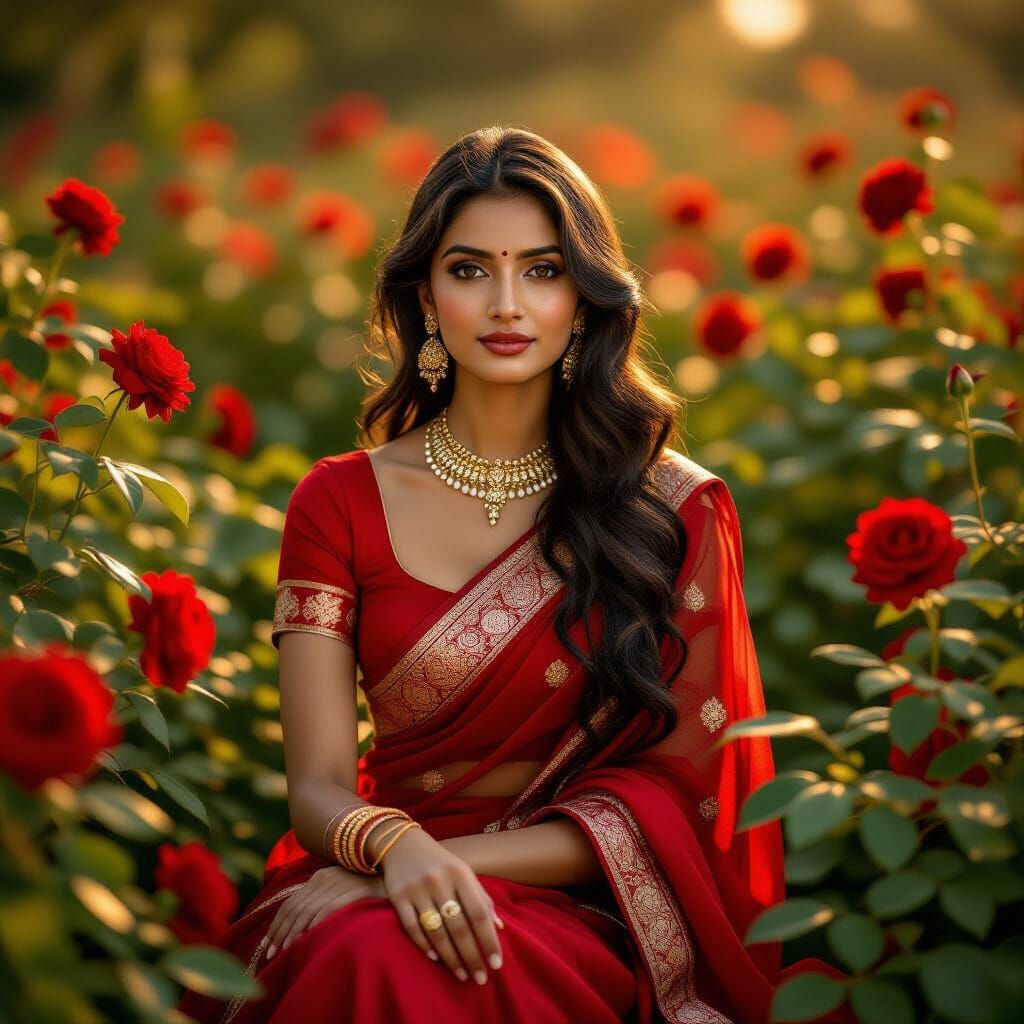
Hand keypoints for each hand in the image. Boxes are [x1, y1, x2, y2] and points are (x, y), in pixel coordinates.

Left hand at [264, 866, 384, 959]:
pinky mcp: (352, 891)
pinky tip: (306, 938)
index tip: (268, 944)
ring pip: (306, 910)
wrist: (396, 875)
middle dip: (279, 932)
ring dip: (292, 932)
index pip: (291, 903)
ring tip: (284, 951)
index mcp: (320, 877)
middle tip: (270, 954)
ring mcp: (338, 883)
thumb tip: (302, 924)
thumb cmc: (369, 888)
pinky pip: (327, 909)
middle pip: (294, 908)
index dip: (277, 924)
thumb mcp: (341, 890)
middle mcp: (325, 877)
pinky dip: (313, 924)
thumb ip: (323, 900)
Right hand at [375, 825, 504, 984]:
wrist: (402, 844)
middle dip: (471, 956)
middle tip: (480, 979)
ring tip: (462, 975)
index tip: (496, 964)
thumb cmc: (441, 863)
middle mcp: (440, 881)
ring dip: (451, 958)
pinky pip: (412, 927)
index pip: (479, 912)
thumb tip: (499, 928)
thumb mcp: (464, 873)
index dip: (489, 940)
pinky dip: (424, 945)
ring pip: (437, 932)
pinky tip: (435, 958)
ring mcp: (417, 889)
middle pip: (459, 927)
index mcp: (461, 874)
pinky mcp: (398, 897)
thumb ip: (481, 898)